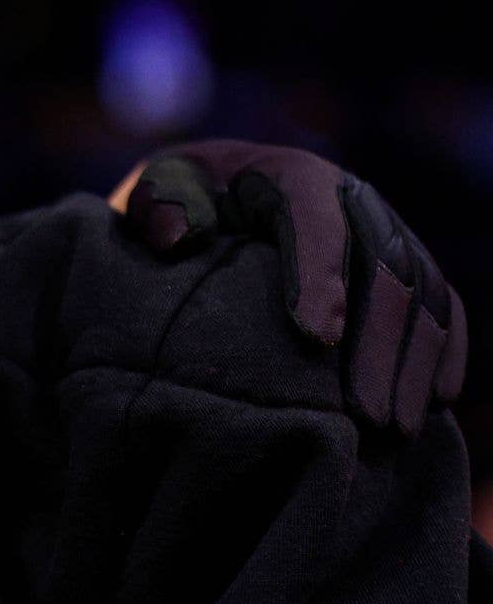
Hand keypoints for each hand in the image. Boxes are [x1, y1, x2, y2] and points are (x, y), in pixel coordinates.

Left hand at [116, 140, 465, 435]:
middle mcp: (353, 198)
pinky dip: (445, 350)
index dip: (320, 275)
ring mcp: (386, 230)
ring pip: (422, 292)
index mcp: (290, 174)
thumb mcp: (159, 189)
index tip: (316, 337)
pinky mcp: (405, 264)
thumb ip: (159, 204)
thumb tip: (176, 236)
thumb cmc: (181, 201)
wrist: (211, 196)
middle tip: (366, 416)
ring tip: (395, 430)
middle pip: (385, 264)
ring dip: (415, 362)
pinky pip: (442, 303)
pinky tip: (435, 402)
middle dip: (380, 343)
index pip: (315, 220)